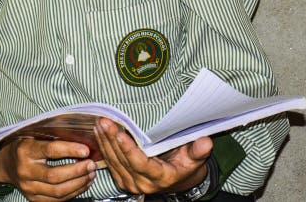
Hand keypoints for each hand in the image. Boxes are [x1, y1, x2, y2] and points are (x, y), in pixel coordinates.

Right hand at [0, 137, 95, 201]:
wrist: (6, 164)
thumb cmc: (25, 145)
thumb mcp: (35, 135)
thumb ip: (54, 136)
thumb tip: (82, 137)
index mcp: (25, 151)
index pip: (50, 151)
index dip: (70, 150)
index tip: (86, 150)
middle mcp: (25, 171)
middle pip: (54, 176)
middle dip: (77, 171)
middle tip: (92, 164)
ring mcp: (28, 188)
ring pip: (57, 191)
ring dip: (78, 183)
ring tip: (91, 174)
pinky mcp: (33, 199)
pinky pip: (56, 200)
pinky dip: (73, 193)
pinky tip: (83, 184)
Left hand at [94, 117, 211, 194]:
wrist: (179, 181)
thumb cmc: (187, 166)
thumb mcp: (196, 159)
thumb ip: (198, 151)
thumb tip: (206, 142)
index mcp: (160, 178)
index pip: (141, 164)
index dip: (130, 150)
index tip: (121, 135)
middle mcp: (142, 183)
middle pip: (122, 161)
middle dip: (111, 140)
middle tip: (104, 121)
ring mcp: (131, 183)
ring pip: (113, 162)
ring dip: (104, 142)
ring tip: (99, 123)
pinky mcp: (123, 179)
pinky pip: (110, 163)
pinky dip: (104, 147)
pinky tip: (98, 133)